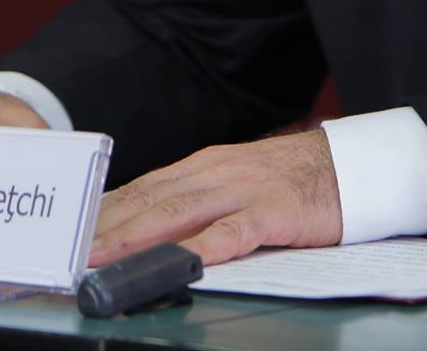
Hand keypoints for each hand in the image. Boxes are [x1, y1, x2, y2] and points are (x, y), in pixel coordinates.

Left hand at [86, 130, 340, 267]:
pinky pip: (233, 232)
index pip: (144, 188)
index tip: (75, 233)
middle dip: (109, 227)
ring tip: (105, 257)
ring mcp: (244, 190)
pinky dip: (204, 247)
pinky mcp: (274, 212)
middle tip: (74, 251)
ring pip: (179, 212)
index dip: (107, 212)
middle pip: (152, 200)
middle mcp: (216, 173)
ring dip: (137, 236)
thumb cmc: (292, 182)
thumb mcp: (237, 182)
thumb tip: (151, 228)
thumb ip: (200, 201)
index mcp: (203, 166)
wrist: (352, 165)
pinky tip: (181, 261)